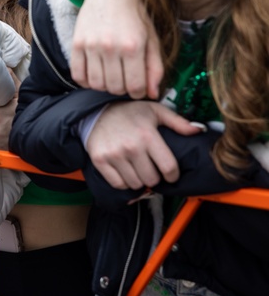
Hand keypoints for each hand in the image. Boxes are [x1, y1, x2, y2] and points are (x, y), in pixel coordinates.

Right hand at [72, 0, 162, 98]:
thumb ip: (155, 68)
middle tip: (125, 80)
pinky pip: (77, 75)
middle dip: (123, 89)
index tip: (138, 87)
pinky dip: (86, 82)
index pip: (135, 86)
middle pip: (115, 87)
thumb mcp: (152, 40)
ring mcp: (91, 45)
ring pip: (96, 84)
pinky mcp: (76, 43)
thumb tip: (153, 94)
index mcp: (133, 46)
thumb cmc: (135, 17)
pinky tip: (95, 74)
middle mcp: (111, 47)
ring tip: (111, 77)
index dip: (139, 92)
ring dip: (105, 86)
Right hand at [85, 101, 199, 189]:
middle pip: (152, 179)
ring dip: (139, 180)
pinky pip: (118, 184)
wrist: (97, 111)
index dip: (173, 175)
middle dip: (154, 177)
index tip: (170, 174)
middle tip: (150, 168)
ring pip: (136, 184)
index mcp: (148, 136)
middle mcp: (131, 147)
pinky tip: (126, 172)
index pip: (169, 168)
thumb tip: (199, 129)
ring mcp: (114, 155)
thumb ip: (178, 122)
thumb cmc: (130, 112)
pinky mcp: (100, 160)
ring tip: (138, 170)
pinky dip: (124, 182)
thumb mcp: (155, 111)